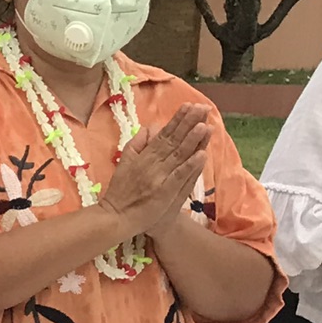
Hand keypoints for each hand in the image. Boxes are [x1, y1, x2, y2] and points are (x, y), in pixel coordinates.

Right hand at [102, 102, 210, 234]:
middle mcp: (152, 164)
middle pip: (174, 141)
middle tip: (203, 108)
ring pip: (178, 156)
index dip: (177, 120)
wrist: (116, 216)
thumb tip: (150, 128)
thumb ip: (136, 144)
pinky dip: (190, 166)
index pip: (164, 135)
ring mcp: (159, 178)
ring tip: (205, 126)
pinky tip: (202, 155)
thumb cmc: (121, 191)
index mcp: (143, 156)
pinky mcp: (164, 192)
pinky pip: (179, 177)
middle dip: (189, 124)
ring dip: (193, 141)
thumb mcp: (124, 162)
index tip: (190, 106)